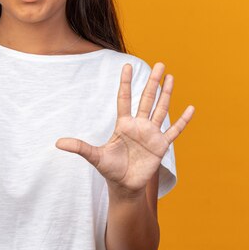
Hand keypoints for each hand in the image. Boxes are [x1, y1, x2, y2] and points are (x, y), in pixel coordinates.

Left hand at [55, 63, 194, 195]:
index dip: (126, 82)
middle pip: (147, 98)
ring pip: (160, 109)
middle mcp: (139, 125)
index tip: (126, 65)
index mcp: (123, 124)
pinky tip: (191, 108)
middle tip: (159, 64)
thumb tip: (57, 143)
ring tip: (171, 77)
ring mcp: (151, 134)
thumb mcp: (94, 157)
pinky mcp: (161, 146)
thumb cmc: (110, 170)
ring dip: (166, 94)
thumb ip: (79, 147)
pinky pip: (174, 130)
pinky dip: (182, 120)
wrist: (125, 186)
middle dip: (152, 81)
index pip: (124, 98)